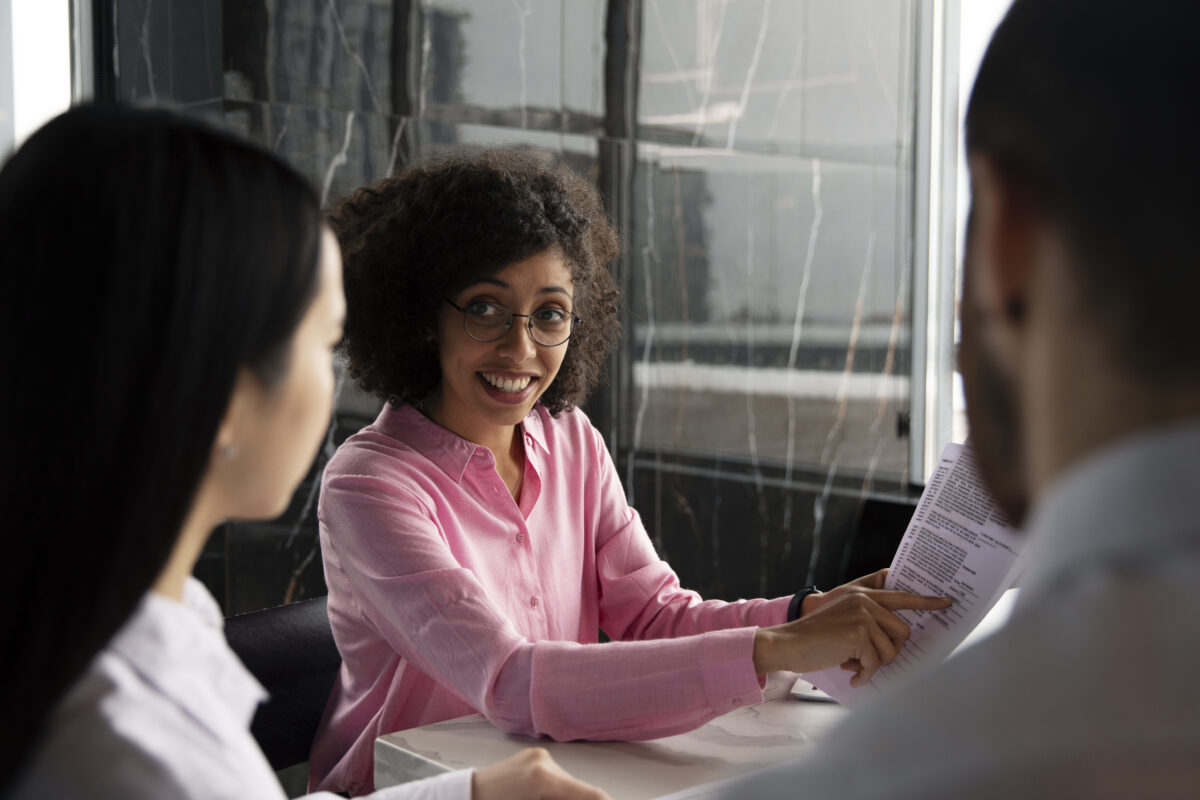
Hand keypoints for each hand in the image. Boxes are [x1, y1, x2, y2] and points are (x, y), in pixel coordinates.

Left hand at [472, 747, 611, 799]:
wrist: (464, 796)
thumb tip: (592, 798)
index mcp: (542, 779)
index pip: (591, 795)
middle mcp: (543, 761)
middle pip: (580, 790)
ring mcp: (538, 756)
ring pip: (568, 784)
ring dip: (567, 798)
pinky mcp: (533, 756)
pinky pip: (556, 777)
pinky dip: (556, 791)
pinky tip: (543, 798)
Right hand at [754, 572, 950, 686]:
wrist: (788, 643)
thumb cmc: (816, 639)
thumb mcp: (844, 622)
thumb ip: (868, 621)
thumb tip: (897, 640)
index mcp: (863, 596)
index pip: (901, 597)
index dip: (927, 601)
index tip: (948, 602)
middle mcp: (865, 601)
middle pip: (903, 632)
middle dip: (891, 653)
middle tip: (870, 661)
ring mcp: (862, 616)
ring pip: (891, 651)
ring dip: (874, 665)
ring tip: (853, 665)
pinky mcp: (858, 633)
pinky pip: (875, 663)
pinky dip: (864, 675)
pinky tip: (850, 674)